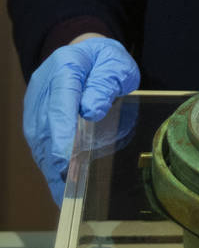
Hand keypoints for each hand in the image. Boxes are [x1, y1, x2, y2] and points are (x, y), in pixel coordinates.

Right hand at [23, 36, 139, 204]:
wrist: (86, 52)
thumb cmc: (104, 61)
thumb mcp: (116, 65)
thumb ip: (105, 84)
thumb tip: (91, 111)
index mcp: (65, 66)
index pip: (60, 102)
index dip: (61, 133)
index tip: (64, 159)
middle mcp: (42, 85)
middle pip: (44, 125)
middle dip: (54, 158)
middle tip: (67, 188)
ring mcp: (35, 102)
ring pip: (38, 138)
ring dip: (49, 166)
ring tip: (63, 195)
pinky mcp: (34, 115)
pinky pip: (39, 142)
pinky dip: (49, 164)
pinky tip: (59, 185)